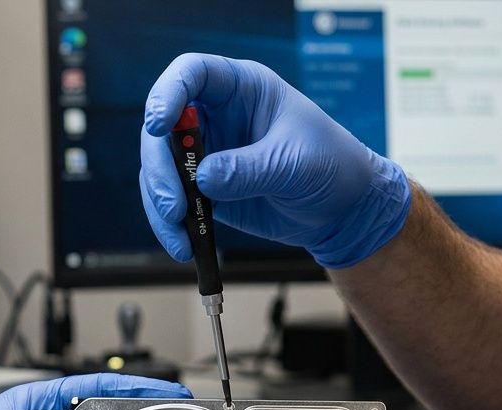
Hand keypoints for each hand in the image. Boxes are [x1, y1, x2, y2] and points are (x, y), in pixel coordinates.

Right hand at [140, 53, 410, 268]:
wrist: (342, 210)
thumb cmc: (331, 167)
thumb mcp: (293, 164)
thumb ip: (248, 169)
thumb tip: (203, 179)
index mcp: (243, 89)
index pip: (192, 74)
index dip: (167, 93)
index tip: (159, 126)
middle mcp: (217, 116)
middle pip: (163, 129)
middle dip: (160, 167)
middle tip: (173, 204)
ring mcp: (208, 153)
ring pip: (160, 169)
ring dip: (161, 201)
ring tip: (179, 230)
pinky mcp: (204, 188)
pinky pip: (172, 200)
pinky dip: (170, 223)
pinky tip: (183, 244)